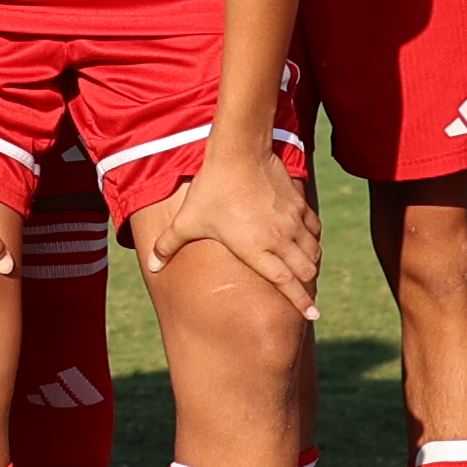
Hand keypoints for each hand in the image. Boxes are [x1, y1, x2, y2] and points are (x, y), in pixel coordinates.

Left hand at [133, 143, 316, 316]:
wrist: (239, 151)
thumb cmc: (212, 188)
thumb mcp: (188, 219)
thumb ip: (169, 244)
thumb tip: (152, 266)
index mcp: (256, 249)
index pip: (286, 282)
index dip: (301, 301)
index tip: (312, 315)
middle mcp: (279, 239)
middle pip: (306, 272)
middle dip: (307, 286)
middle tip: (305, 296)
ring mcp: (292, 221)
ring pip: (313, 252)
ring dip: (310, 264)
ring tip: (304, 271)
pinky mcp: (299, 205)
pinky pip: (314, 229)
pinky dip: (312, 239)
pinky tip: (305, 241)